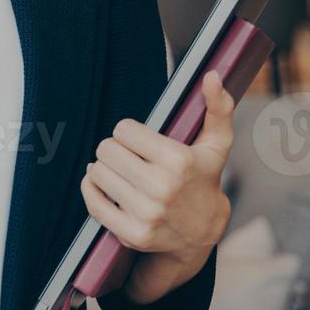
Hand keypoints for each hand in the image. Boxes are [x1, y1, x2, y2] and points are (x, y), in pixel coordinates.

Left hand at [79, 71, 234, 305]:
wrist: (203, 233)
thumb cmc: (204, 180)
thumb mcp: (216, 145)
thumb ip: (217, 107)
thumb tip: (211, 75)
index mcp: (178, 160)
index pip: (123, 129)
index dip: (128, 132)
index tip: (138, 140)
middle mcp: (162, 187)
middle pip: (107, 149)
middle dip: (114, 149)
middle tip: (127, 156)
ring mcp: (146, 213)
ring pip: (97, 172)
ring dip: (103, 169)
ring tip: (119, 171)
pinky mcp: (131, 233)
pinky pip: (92, 202)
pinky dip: (91, 188)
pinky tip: (101, 183)